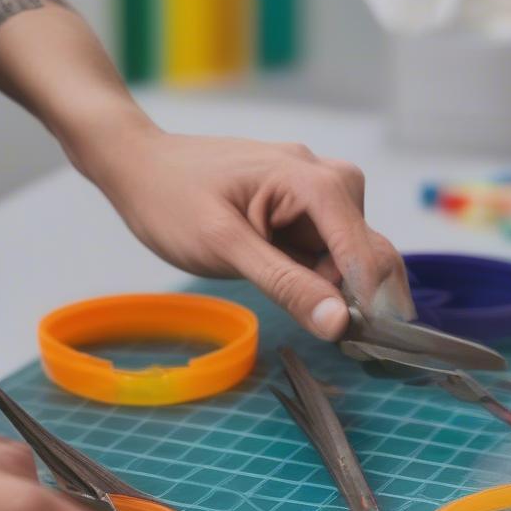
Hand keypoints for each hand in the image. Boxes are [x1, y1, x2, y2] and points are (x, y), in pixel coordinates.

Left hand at [87, 128, 413, 339]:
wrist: (138, 166)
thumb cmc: (171, 201)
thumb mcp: (224, 248)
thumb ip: (286, 285)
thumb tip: (338, 322)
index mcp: (310, 180)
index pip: (364, 248)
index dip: (371, 299)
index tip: (367, 344)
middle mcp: (323, 177)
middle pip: (366, 250)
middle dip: (352, 294)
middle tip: (319, 327)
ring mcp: (312, 190)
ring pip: (347, 252)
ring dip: (328, 283)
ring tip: (269, 281)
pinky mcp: (298, 205)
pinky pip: (324, 246)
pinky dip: (313, 272)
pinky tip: (275, 272)